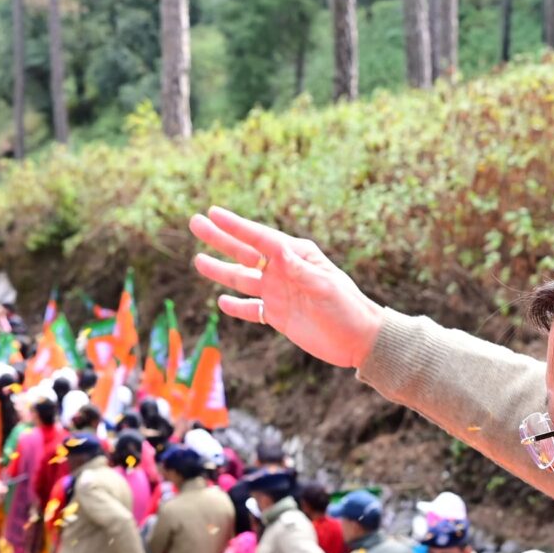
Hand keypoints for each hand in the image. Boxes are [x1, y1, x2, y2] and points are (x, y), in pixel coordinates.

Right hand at [190, 206, 386, 369]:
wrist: (359, 340)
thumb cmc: (347, 307)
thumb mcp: (324, 285)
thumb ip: (299, 269)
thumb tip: (277, 251)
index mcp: (296, 256)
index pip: (260, 238)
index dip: (235, 226)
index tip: (213, 212)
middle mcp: (283, 271)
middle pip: (244, 253)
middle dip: (219, 239)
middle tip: (195, 223)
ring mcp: (279, 294)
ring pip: (243, 280)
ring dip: (221, 271)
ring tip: (198, 261)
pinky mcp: (278, 316)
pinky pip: (251, 309)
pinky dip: (237, 307)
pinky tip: (221, 301)